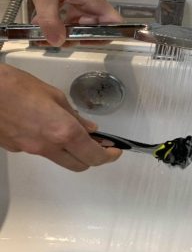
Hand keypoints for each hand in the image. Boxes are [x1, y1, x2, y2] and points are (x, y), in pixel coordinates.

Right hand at [0, 64, 121, 170]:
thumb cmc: (17, 85)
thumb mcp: (54, 95)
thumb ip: (75, 116)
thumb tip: (89, 128)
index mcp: (63, 131)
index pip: (94, 155)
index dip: (109, 157)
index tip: (114, 151)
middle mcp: (49, 146)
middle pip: (80, 166)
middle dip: (93, 158)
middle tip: (98, 145)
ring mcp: (31, 151)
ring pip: (62, 162)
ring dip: (74, 154)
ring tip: (75, 136)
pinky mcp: (17, 149)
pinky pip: (42, 153)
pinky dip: (53, 146)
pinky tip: (48, 130)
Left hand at [24, 0, 122, 45]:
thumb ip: (50, 20)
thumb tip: (57, 42)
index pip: (113, 22)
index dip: (106, 36)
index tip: (86, 42)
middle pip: (94, 26)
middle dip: (77, 37)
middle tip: (57, 42)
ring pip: (80, 21)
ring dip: (65, 31)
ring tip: (44, 36)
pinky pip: (71, 13)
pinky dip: (58, 22)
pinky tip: (42, 24)